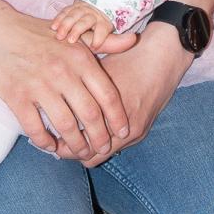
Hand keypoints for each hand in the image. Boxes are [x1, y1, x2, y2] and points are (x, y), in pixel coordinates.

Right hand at [0, 0, 130, 159]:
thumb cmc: (34, 32)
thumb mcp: (72, 34)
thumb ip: (104, 41)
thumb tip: (132, 41)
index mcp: (79, 58)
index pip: (107, 95)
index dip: (118, 118)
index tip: (122, 133)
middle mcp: (63, 73)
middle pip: (91, 116)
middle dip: (100, 138)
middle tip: (102, 150)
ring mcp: (39, 86)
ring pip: (66, 126)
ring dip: (76, 145)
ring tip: (80, 152)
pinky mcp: (16, 96)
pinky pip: (35, 128)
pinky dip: (45, 142)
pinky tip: (50, 146)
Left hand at [56, 20, 193, 165]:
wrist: (163, 57)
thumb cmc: (125, 59)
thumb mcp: (95, 71)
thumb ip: (75, 92)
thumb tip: (51, 105)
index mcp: (107, 115)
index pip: (79, 145)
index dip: (62, 145)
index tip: (50, 138)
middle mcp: (122, 130)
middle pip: (90, 156)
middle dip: (73, 151)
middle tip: (57, 142)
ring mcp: (134, 133)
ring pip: (102, 154)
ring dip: (89, 148)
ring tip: (73, 138)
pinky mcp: (141, 131)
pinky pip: (116, 147)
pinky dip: (103, 142)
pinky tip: (92, 131)